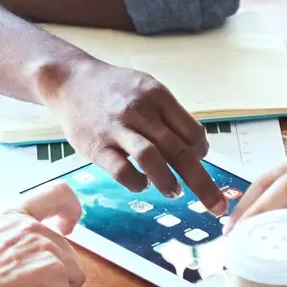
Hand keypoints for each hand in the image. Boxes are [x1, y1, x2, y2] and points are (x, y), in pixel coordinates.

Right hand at [0, 182, 87, 286]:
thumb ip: (1, 239)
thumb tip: (7, 251)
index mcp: (10, 216)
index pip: (55, 194)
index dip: (69, 209)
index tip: (68, 224)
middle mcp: (32, 228)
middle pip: (66, 251)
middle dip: (54, 274)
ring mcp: (47, 250)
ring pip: (70, 278)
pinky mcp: (57, 276)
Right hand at [38, 56, 224, 211]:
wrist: (70, 80)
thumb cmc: (114, 89)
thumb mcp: (146, 89)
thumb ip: (168, 116)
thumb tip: (195, 148)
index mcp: (158, 96)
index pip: (192, 132)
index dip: (201, 152)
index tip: (198, 160)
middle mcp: (141, 111)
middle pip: (179, 150)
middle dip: (202, 183)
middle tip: (216, 206)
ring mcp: (118, 129)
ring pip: (152, 159)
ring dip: (168, 182)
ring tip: (174, 192)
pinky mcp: (97, 147)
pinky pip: (122, 171)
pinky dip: (137, 183)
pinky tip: (141, 184)